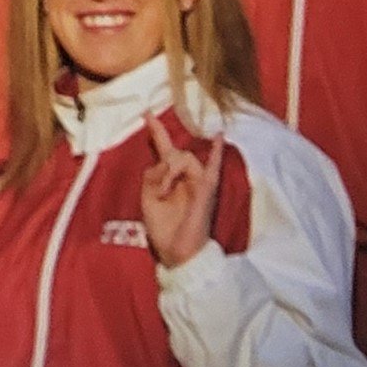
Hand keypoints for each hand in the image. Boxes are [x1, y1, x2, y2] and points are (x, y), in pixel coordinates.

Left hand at [140, 114, 225, 270]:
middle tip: (158, 190)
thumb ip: (153, 176)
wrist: (178, 253)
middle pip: (173, 152)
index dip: (155, 131)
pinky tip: (219, 136)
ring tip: (165, 192)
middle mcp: (185, 176)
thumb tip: (165, 162)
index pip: (163, 148)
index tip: (147, 113)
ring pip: (183, 157)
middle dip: (162, 167)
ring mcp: (198, 181)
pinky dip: (217, 152)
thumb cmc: (163, 229)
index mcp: (168, 178)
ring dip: (170, 171)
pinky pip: (214, 168)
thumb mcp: (148, 199)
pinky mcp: (207, 190)